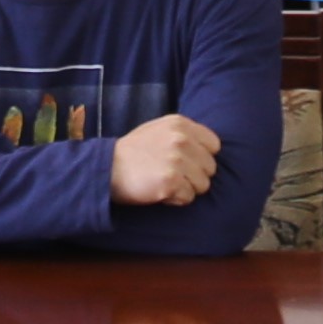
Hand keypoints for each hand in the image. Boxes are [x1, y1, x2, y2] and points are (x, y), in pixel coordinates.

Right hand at [107, 112, 223, 206]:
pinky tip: (160, 191)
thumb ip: (184, 134)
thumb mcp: (159, 129)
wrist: (108, 167)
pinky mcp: (170, 182)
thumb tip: (209, 148)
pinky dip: (176, 199)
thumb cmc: (134, 152)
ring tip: (166, 182)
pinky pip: (188, 198)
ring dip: (187, 189)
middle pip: (211, 168)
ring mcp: (177, 161)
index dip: (202, 157)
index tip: (188, 162)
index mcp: (181, 124)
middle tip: (174, 175)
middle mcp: (181, 140)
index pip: (214, 145)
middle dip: (196, 175)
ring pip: (203, 185)